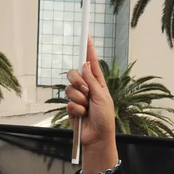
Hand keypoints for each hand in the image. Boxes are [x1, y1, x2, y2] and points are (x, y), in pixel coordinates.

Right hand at [65, 36, 117, 169]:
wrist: (97, 137)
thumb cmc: (105, 118)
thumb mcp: (102, 96)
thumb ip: (92, 80)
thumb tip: (85, 65)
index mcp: (98, 83)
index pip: (91, 63)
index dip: (88, 50)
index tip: (86, 36)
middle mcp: (87, 88)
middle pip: (74, 73)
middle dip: (78, 81)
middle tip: (87, 91)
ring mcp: (78, 98)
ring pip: (69, 88)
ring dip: (79, 99)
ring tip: (87, 108)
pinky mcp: (71, 108)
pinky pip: (68, 103)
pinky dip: (76, 109)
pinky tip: (82, 116)